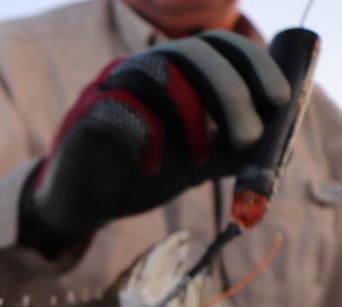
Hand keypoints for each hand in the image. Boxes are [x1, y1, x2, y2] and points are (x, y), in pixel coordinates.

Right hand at [21, 31, 288, 252]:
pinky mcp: (83, 118)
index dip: (252, 63)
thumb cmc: (138, 176)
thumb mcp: (194, 164)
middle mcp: (139, 70)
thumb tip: (272, 145)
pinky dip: (146, 137)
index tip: (278, 98)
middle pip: (191, 52)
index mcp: (171, 72)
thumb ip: (227, 151)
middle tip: (248, 137)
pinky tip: (152, 168)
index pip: (217, 44)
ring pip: (155, 71)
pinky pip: (118, 109)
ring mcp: (108, 90)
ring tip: (198, 162)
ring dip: (190, 116)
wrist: (83, 206)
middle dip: (230, 91)